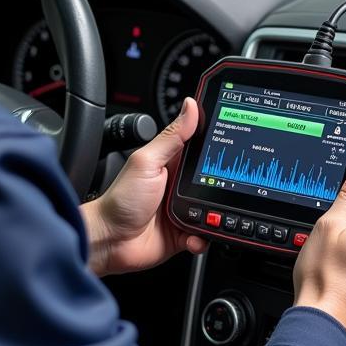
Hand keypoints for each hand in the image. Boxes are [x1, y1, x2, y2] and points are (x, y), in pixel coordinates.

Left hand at [81, 98, 207, 275]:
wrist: (109, 240)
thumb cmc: (121, 199)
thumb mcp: (147, 162)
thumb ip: (171, 137)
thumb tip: (190, 106)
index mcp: (172, 163)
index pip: (201, 148)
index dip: (218, 145)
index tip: (236, 144)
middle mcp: (179, 186)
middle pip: (214, 181)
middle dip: (223, 187)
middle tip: (223, 190)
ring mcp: (182, 210)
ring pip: (214, 210)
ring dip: (215, 216)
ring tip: (206, 217)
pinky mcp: (183, 233)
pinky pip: (204, 235)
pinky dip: (202, 239)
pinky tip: (193, 237)